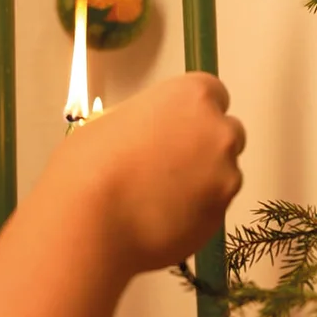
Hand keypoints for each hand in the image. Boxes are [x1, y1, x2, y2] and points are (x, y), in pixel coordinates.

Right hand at [59, 72, 244, 272]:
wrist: (93, 222)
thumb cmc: (89, 164)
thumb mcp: (114, 121)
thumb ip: (149, 122)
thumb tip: (152, 137)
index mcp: (193, 96)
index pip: (213, 94)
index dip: (194, 113)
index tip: (176, 128)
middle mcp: (220, 132)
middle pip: (226, 134)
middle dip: (206, 147)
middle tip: (171, 166)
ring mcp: (226, 177)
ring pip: (224, 175)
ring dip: (203, 183)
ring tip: (162, 200)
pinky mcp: (221, 216)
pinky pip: (214, 209)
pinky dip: (197, 212)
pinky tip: (163, 220)